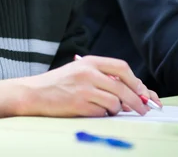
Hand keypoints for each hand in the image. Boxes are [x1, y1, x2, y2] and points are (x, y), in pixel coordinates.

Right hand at [1, 55, 161, 117]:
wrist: (34, 93)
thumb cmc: (57, 84)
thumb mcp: (79, 72)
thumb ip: (102, 77)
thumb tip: (130, 92)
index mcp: (89, 62)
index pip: (122, 68)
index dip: (136, 81)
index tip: (143, 93)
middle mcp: (88, 73)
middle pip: (124, 88)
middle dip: (137, 101)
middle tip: (142, 110)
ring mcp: (84, 89)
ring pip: (115, 102)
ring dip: (116, 110)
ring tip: (107, 109)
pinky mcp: (80, 104)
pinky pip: (102, 113)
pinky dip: (103, 114)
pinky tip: (93, 111)